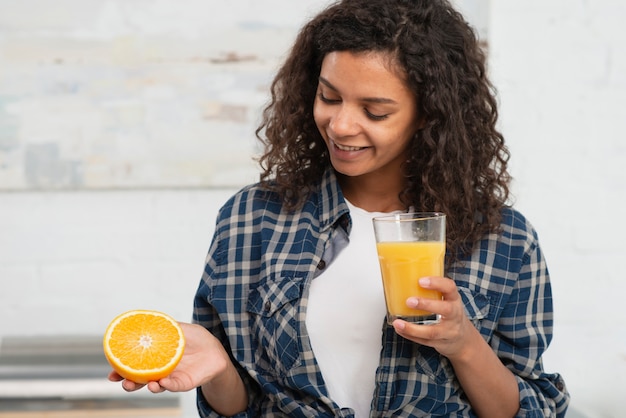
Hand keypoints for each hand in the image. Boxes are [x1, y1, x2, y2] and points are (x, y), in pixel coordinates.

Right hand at [107, 322, 231, 393]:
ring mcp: (171, 378)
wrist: (215, 350)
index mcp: (155, 358)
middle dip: (129, 384)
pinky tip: (163, 382)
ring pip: (155, 386)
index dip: (122, 370)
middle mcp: (160, 370)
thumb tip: (145, 319)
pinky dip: (168, 385)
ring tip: (147, 384)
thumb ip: (164, 326)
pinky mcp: (184, 383)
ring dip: (148, 387)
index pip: (134, 366)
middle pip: (140, 380)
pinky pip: (174, 386)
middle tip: (122, 382)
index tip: (111, 373)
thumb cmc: (196, 339)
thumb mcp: (179, 329)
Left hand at [391, 276, 474, 360]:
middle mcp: (454, 315)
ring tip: (398, 323)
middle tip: (409, 301)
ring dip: (413, 328)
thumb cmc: (450, 313)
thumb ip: (433, 289)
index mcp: (454, 299)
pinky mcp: (440, 343)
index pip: (450, 288)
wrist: (463, 339)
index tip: (421, 281)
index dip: (437, 283)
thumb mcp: (447, 299)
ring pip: (432, 332)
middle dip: (426, 305)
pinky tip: (399, 329)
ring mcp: (448, 331)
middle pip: (445, 310)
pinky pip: (424, 341)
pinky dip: (410, 336)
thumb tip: (406, 272)